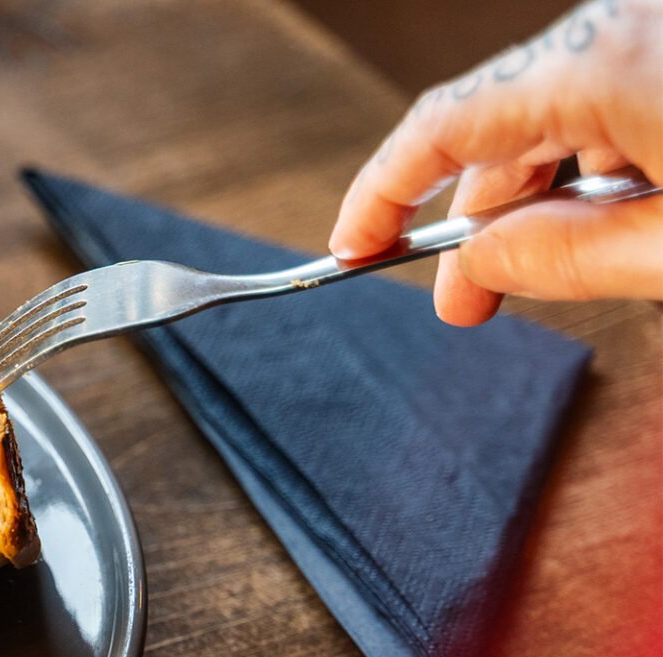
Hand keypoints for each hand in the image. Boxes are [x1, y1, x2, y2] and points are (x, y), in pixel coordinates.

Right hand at [329, 0, 662, 324]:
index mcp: (603, 64)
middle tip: (464, 299)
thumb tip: (485, 261)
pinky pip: (613, 97)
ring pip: (560, 114)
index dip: (381, 194)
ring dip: (543, 197)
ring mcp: (648, 28)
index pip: (443, 127)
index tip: (355, 246)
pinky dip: (599, 161)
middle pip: (502, 125)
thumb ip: (573, 256)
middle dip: (479, 220)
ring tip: (547, 269)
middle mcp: (620, 27)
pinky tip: (622, 215)